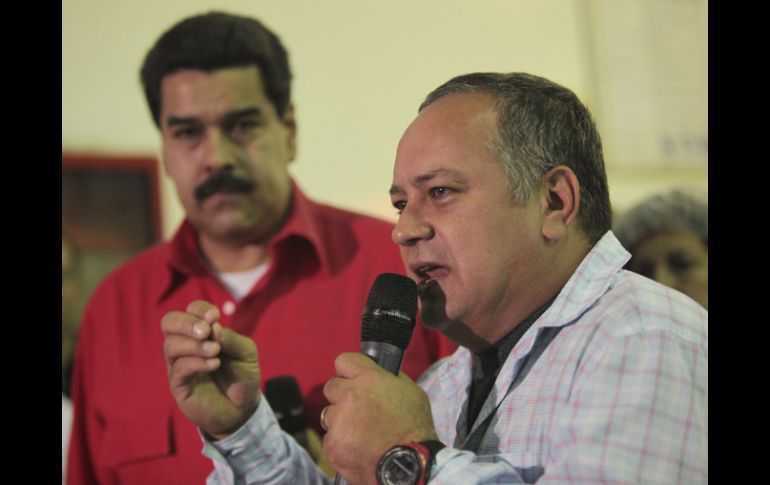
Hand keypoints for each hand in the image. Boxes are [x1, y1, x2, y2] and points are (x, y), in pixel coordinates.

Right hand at [162, 300, 260, 438]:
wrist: (242, 408)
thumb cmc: (242, 375)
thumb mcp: (245, 352)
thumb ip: (230, 338)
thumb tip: (213, 327)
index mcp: (201, 332)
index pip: (191, 311)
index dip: (200, 309)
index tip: (215, 317)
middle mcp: (185, 345)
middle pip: (169, 322)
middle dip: (186, 323)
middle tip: (206, 331)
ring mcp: (179, 365)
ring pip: (171, 345)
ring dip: (194, 345)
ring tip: (215, 351)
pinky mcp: (179, 385)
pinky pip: (179, 368)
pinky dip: (196, 362)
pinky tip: (214, 364)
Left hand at [321, 353, 437, 484]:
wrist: (408, 465)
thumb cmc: (414, 429)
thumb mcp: (411, 392)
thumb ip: (390, 379)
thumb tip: (379, 373)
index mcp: (369, 379)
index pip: (344, 360)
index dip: (348, 371)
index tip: (351, 378)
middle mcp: (350, 395)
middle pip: (331, 387)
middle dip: (341, 396)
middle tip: (358, 410)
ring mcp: (338, 420)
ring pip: (328, 414)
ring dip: (340, 421)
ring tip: (362, 434)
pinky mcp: (332, 443)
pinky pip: (330, 439)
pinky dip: (341, 444)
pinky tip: (358, 449)